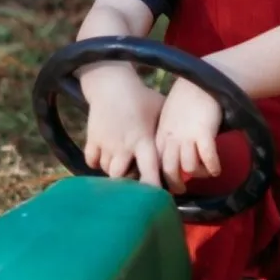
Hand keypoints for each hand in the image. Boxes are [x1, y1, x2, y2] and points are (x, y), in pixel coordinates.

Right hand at [80, 66, 164, 186]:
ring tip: (124, 167)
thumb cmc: (141, 97)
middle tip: (137, 180)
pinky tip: (106, 157)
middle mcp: (124, 146)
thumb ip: (168, 129)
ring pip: (107, 171)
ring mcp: (106, 144)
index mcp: (143, 141)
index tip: (158, 195)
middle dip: (129, 183)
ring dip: (115, 172)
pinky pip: (92, 161)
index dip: (152, 187)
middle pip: (122, 178)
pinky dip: (98, 163)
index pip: (148, 172)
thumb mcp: (160, 110)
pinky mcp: (91, 139)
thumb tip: (187, 142)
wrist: (111, 83)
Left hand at [156, 78, 222, 193]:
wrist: (200, 80)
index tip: (165, 185)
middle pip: (169, 169)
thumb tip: (171, 157)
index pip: (155, 162)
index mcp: (161, 135)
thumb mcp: (168, 119)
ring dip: (198, 173)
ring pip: (189, 166)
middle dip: (175, 183)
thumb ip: (168, 136)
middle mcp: (172, 138)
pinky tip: (216, 170)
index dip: (159, 177)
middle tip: (182, 189)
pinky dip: (212, 167)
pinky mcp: (204, 132)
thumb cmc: (185, 100)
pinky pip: (208, 157)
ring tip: (205, 173)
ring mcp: (188, 136)